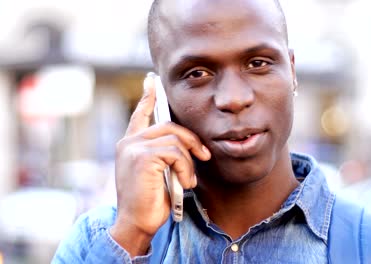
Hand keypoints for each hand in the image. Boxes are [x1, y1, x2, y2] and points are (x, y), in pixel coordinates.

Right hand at [109, 75, 210, 256]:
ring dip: (189, 162)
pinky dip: (186, 168)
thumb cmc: (150, 201)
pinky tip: (184, 183)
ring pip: (176, 140)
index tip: (151, 81)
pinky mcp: (142, 156)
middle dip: (191, 140)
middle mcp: (129, 142)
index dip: (148, 97)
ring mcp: (133, 148)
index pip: (140, 114)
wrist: (136, 223)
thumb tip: (185, 145)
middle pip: (169, 126)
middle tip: (204, 156)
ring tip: (188, 181)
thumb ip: (164, 155)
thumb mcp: (158, 173)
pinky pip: (175, 152)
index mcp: (130, 145)